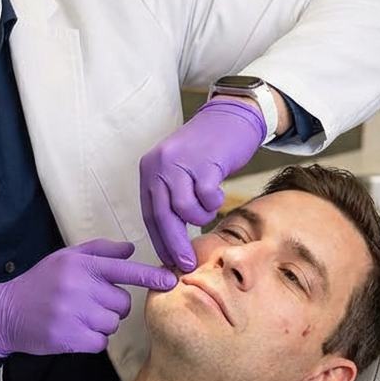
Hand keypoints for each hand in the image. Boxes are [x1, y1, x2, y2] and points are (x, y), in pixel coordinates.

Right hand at [0, 238, 176, 359]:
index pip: (124, 270)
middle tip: (89, 303)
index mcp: (81, 265)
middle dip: (112, 306)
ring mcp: (73, 314)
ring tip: (79, 317)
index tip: (171, 281)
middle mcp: (79, 287)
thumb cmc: (41, 282)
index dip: (150, 276)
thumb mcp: (66, 258)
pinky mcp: (69, 338)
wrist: (6, 312)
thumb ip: (100, 251)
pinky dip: (92, 340)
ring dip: (101, 324)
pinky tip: (74, 331)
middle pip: (122, 303)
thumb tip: (131, 250)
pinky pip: (100, 342)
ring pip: (112, 324)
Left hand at [139, 98, 265, 271]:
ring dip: (201, 215)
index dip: (159, 239)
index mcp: (150, 169)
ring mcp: (180, 163)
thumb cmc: (206, 149)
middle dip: (174, 244)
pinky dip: (214, 202)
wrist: (230, 118)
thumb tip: (173, 239)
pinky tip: (218, 194)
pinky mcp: (204, 163)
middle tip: (185, 263)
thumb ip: (171, 196)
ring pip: (185, 209)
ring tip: (210, 206)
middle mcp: (160, 165)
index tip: (167, 259)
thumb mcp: (178, 169)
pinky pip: (206, 197)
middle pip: (162, 216)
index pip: (149, 213)